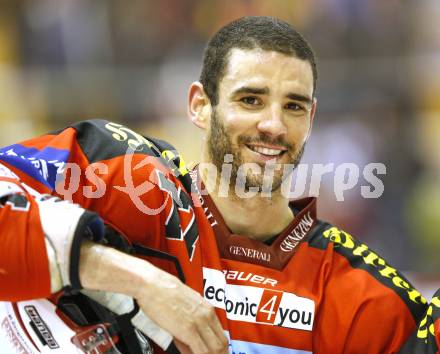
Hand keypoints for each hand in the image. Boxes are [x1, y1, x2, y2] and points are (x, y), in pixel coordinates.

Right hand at [79, 242, 228, 353]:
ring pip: (214, 349)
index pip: (221, 334)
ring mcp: (198, 323)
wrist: (152, 284)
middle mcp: (206, 315)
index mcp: (207, 308)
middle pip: (221, 343)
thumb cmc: (163, 290)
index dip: (220, 348)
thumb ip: (191, 321)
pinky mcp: (188, 330)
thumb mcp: (184, 303)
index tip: (216, 353)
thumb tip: (191, 337)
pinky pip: (201, 351)